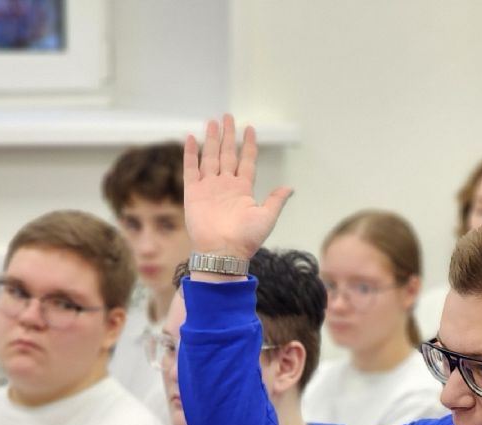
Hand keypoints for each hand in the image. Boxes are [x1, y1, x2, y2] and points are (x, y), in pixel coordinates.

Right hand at [183, 114, 292, 261]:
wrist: (223, 251)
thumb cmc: (247, 238)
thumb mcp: (267, 217)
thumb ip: (276, 200)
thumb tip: (290, 188)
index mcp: (243, 189)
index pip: (246, 161)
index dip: (248, 144)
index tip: (250, 128)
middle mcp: (226, 184)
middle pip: (227, 153)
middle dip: (228, 135)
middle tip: (227, 116)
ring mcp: (209, 187)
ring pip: (210, 157)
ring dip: (211, 140)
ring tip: (212, 122)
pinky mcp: (193, 192)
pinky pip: (191, 168)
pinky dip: (191, 153)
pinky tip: (191, 138)